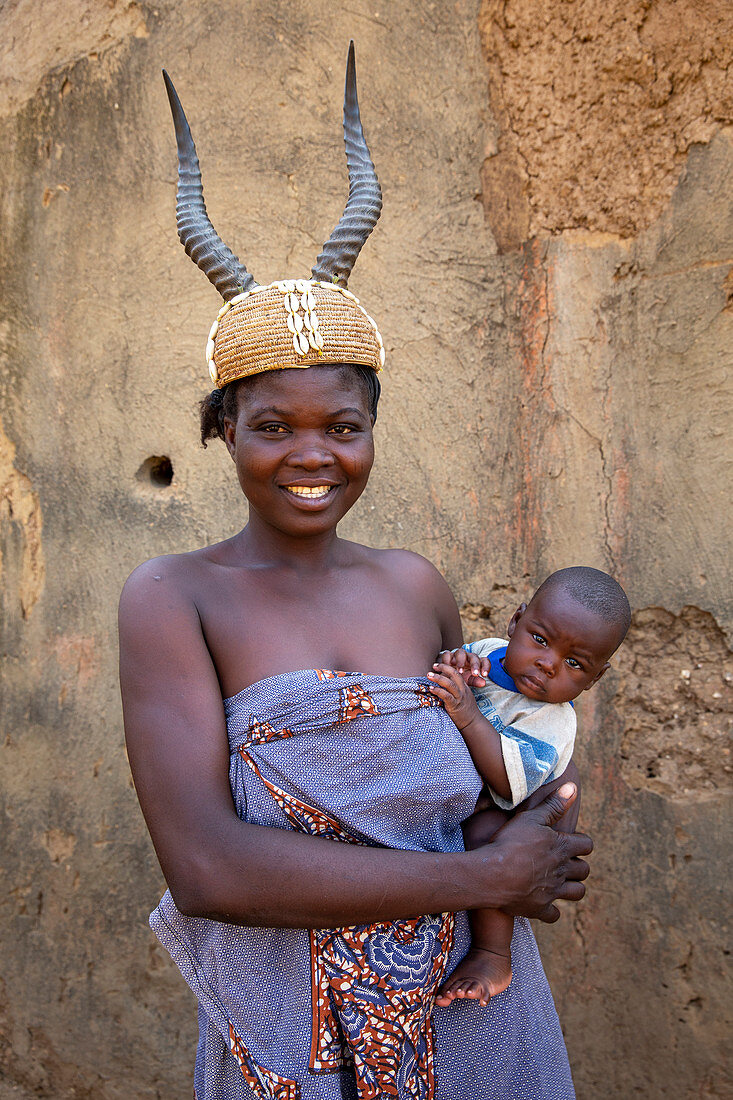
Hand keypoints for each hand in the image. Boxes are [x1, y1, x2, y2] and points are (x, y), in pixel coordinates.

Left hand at [427, 662, 482, 730]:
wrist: (473, 723)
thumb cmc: (465, 711)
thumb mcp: (463, 696)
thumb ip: (455, 689)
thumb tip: (442, 682)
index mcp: (464, 687)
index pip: (456, 672)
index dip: (446, 667)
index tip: (437, 665)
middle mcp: (462, 690)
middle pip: (454, 674)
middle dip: (444, 668)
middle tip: (434, 666)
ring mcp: (459, 697)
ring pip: (449, 684)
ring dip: (438, 678)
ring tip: (429, 675)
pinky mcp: (455, 706)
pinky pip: (446, 696)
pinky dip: (438, 691)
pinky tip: (431, 689)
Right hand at [435, 648, 491, 687]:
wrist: (447, 677)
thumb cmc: (460, 678)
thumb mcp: (468, 680)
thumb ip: (475, 681)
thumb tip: (483, 683)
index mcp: (476, 663)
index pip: (484, 661)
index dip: (486, 666)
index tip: (484, 675)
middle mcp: (468, 657)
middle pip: (474, 656)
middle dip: (475, 665)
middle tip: (475, 674)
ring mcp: (457, 655)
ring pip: (461, 652)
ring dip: (461, 662)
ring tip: (460, 672)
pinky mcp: (447, 655)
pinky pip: (447, 654)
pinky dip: (447, 660)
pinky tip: (448, 667)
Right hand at [469, 783, 591, 922]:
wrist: (492, 874)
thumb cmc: (510, 842)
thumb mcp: (530, 818)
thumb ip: (553, 805)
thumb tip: (573, 789)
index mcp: (562, 848)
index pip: (586, 845)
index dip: (581, 842)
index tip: (571, 841)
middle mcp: (562, 871)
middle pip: (584, 870)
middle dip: (578, 865)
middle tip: (565, 861)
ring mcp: (552, 891)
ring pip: (577, 893)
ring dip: (572, 888)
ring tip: (560, 881)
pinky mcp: (539, 908)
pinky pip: (553, 914)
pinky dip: (551, 910)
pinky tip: (543, 902)